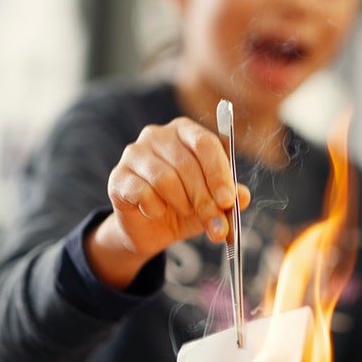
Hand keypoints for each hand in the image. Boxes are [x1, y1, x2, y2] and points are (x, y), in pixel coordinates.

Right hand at [85, 117, 250, 288]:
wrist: (150, 230)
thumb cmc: (185, 206)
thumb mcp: (213, 202)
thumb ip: (229, 196)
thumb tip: (243, 196)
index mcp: (185, 131)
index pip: (205, 143)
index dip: (218, 173)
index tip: (227, 200)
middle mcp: (157, 135)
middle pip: (187, 164)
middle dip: (205, 198)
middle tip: (215, 223)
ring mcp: (134, 153)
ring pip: (165, 179)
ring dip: (182, 203)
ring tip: (185, 213)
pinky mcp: (118, 177)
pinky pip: (142, 192)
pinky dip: (156, 208)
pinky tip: (157, 212)